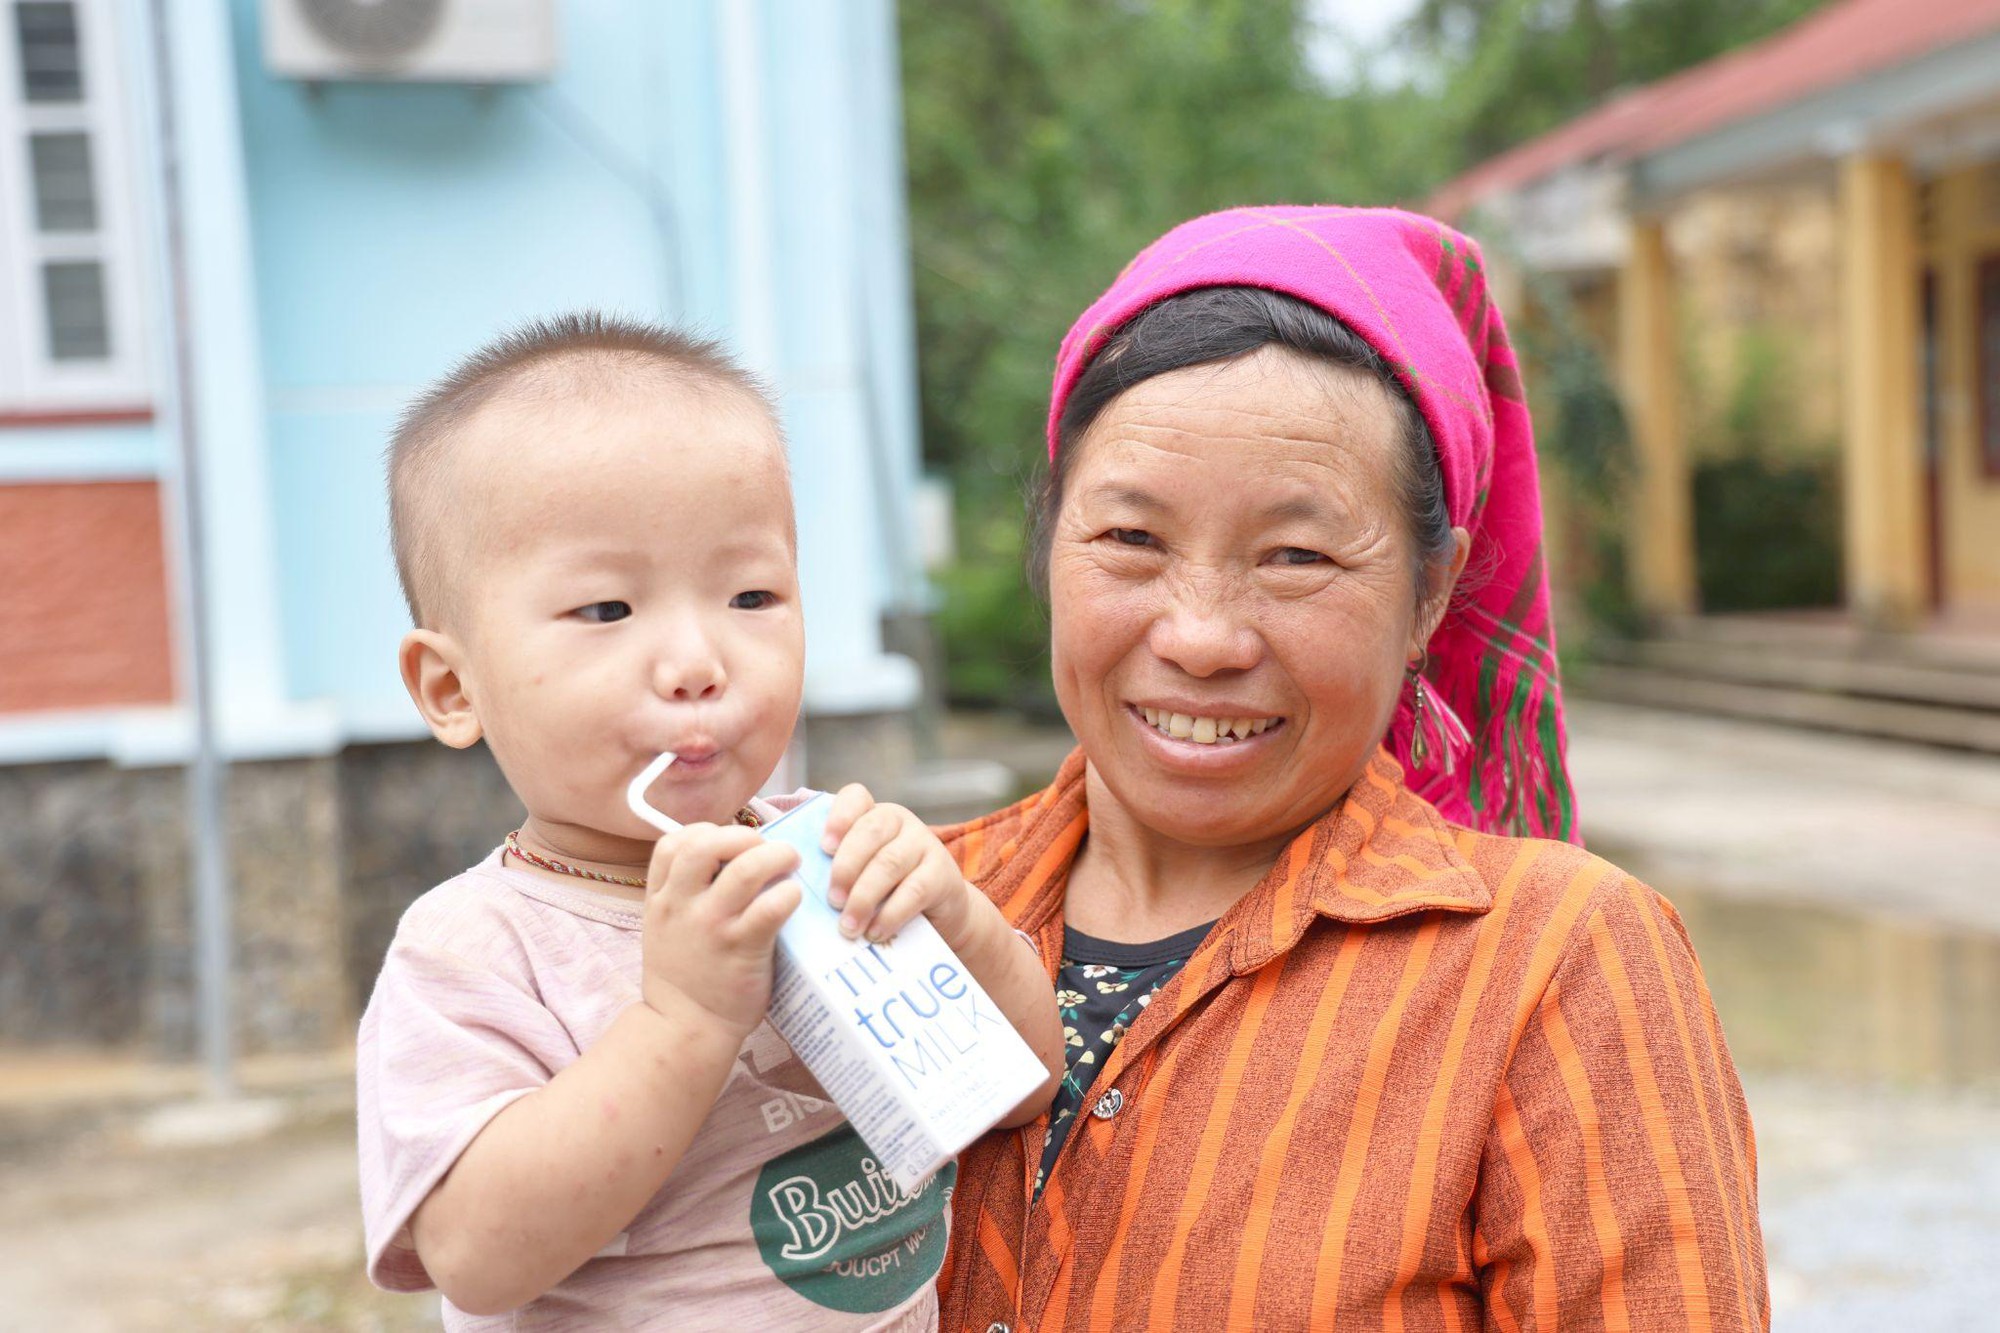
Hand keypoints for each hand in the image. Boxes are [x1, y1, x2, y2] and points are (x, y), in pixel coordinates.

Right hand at [641, 823, 801, 1036]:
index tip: (727, 843)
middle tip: (764, 849)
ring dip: (776, 856)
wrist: (684, 1028)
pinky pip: (771, 907)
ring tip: (791, 862)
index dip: (704, 832)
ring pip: (745, 869)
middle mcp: (682, 906)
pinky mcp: (742, 948)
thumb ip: (683, 893)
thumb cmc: (684, 976)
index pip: (672, 843)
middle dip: (742, 835)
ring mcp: (712, 926)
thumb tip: (728, 858)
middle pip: (705, 844)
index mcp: (660, 899)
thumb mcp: (664, 928)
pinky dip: (789, 894)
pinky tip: (794, 898)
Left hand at [821, 785, 976, 950]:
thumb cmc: (886, 891)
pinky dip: (890, 914)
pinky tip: (875, 933)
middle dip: (846, 867)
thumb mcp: (862, 873)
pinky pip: (914, 891)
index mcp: (873, 814)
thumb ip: (837, 869)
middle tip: (832, 901)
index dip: (838, 818)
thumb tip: (799, 886)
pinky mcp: (942, 873)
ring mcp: (924, 844)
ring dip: (863, 897)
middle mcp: (900, 821)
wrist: (939, 912)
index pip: (856, 797)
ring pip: (889, 863)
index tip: (824, 848)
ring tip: (848, 926)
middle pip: (870, 831)